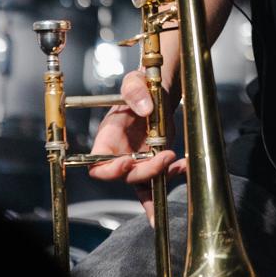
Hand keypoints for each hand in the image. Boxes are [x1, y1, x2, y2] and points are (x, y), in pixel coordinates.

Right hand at [88, 69, 186, 224]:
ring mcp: (137, 161)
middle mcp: (120, 153)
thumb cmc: (141, 86)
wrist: (158, 91)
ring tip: (177, 164)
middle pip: (126, 175)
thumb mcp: (135, 82)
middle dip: (145, 170)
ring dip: (159, 178)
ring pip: (143, 182)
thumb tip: (144, 108)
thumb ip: (135, 91)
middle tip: (165, 156)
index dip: (109, 169)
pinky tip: (176, 187)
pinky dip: (162, 194)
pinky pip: (154, 185)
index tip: (127, 161)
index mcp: (108, 136)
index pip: (98, 163)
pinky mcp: (153, 164)